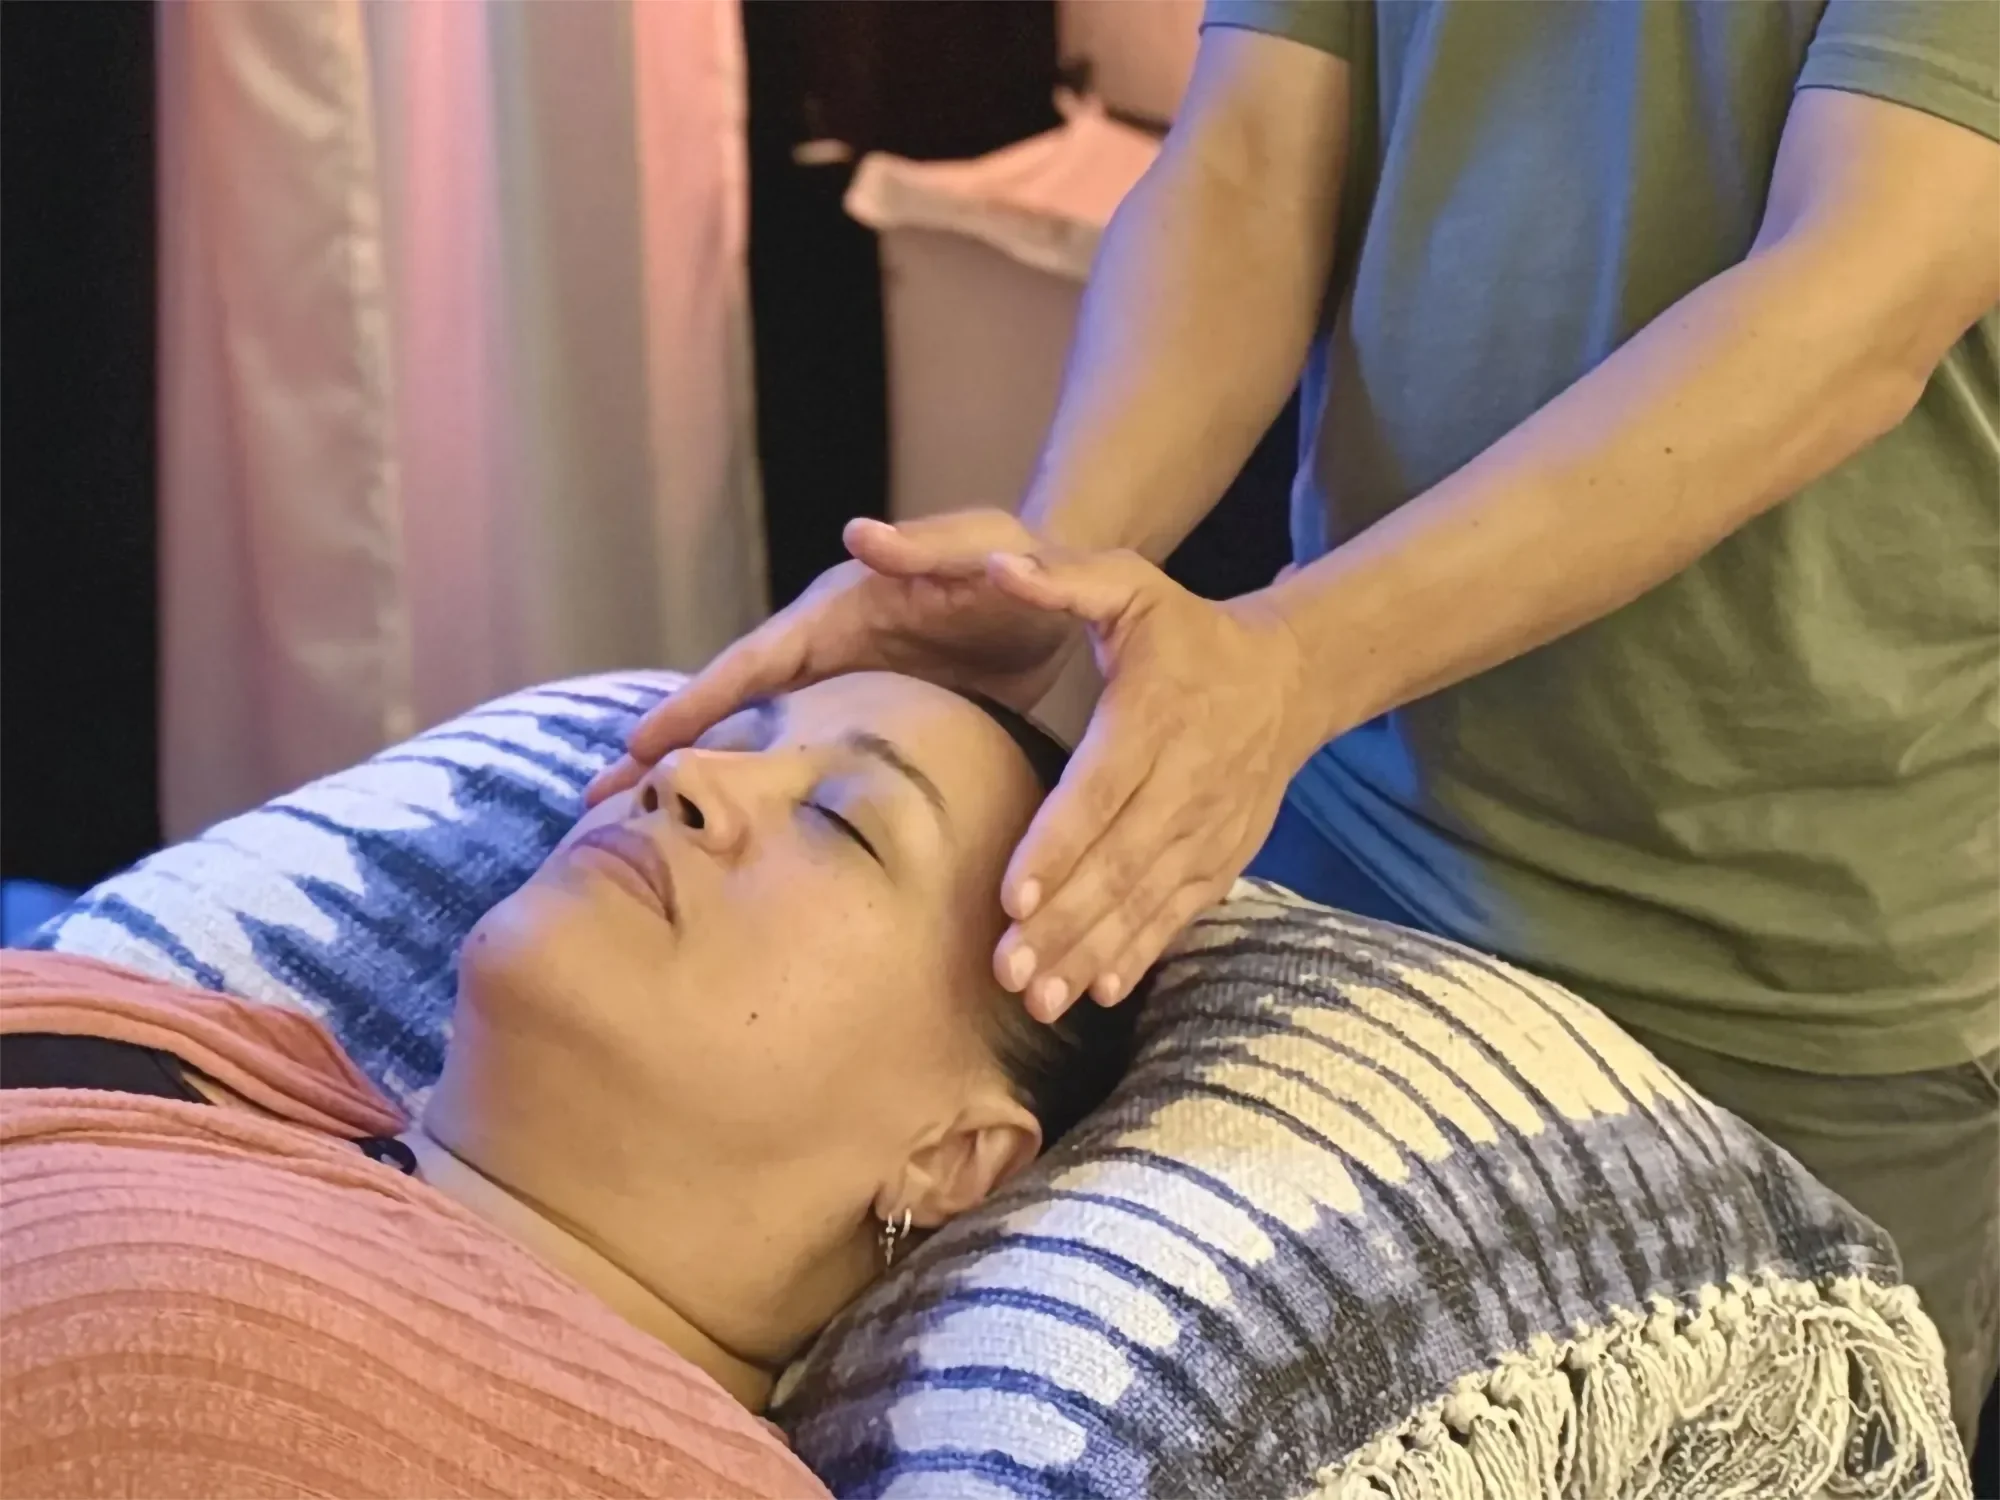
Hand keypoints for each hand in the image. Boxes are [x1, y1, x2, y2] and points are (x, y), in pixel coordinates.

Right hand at [586, 510, 1076, 803]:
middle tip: (594, 807)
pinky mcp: (866, 722)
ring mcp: (836, 691)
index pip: (746, 668)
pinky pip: (800, 760)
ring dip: (696, 776)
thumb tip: (854, 535)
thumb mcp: (976, 544)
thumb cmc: (1012, 559)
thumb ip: (924, 546)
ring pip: (753, 740)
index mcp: (832, 619)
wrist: (1050, 589)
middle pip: (725, 710)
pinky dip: (760, 790)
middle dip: (660, 753)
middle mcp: (818, 656)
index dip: (690, 707)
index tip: (635, 750)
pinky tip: (738, 835)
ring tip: (633, 829)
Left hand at [983, 548, 1320, 1020]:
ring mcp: (1211, 828)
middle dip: (1062, 921)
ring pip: (1146, 900)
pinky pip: (1179, 913)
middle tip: (1005, 968)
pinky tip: (1098, 989)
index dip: (1059, 844)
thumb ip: (1064, 576)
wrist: (1287, 679)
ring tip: (1037, 996)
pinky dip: (1140, 952)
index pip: (1102, 789)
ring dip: (1091, 951)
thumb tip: (1001, 565)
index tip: (1012, 893)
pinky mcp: (1223, 858)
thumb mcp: (1131, 583)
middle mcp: (1188, 780)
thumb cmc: (1185, 631)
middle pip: (1119, 861)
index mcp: (1156, 716)